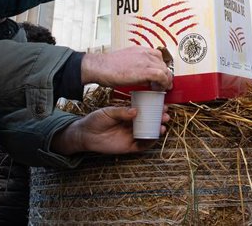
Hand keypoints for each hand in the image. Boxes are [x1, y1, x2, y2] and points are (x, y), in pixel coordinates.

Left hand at [50, 105, 170, 155]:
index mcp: (129, 114)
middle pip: (150, 122)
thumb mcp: (108, 112)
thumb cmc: (95, 120)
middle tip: (165, 115)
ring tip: (162, 126)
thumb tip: (135, 110)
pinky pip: (142, 145)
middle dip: (159, 118)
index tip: (162, 104)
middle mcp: (132, 124)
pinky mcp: (129, 146)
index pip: (145, 110)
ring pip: (148, 133)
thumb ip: (121, 112)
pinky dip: (150, 142)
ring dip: (157, 130)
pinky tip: (155, 137)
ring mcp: (131, 135)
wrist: (85, 135)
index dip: (154, 108)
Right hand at [81, 46, 173, 89]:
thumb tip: (141, 73)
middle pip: (163, 63)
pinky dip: (164, 83)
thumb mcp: (126, 60)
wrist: (100, 67)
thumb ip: (136, 63)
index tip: (159, 76)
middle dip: (164, 74)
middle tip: (161, 84)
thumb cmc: (108, 66)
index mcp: (140, 50)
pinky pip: (162, 76)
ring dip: (165, 80)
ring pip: (165, 70)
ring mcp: (146, 60)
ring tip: (161, 88)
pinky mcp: (145, 70)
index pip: (158, 56)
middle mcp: (145, 53)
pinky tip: (160, 89)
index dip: (160, 67)